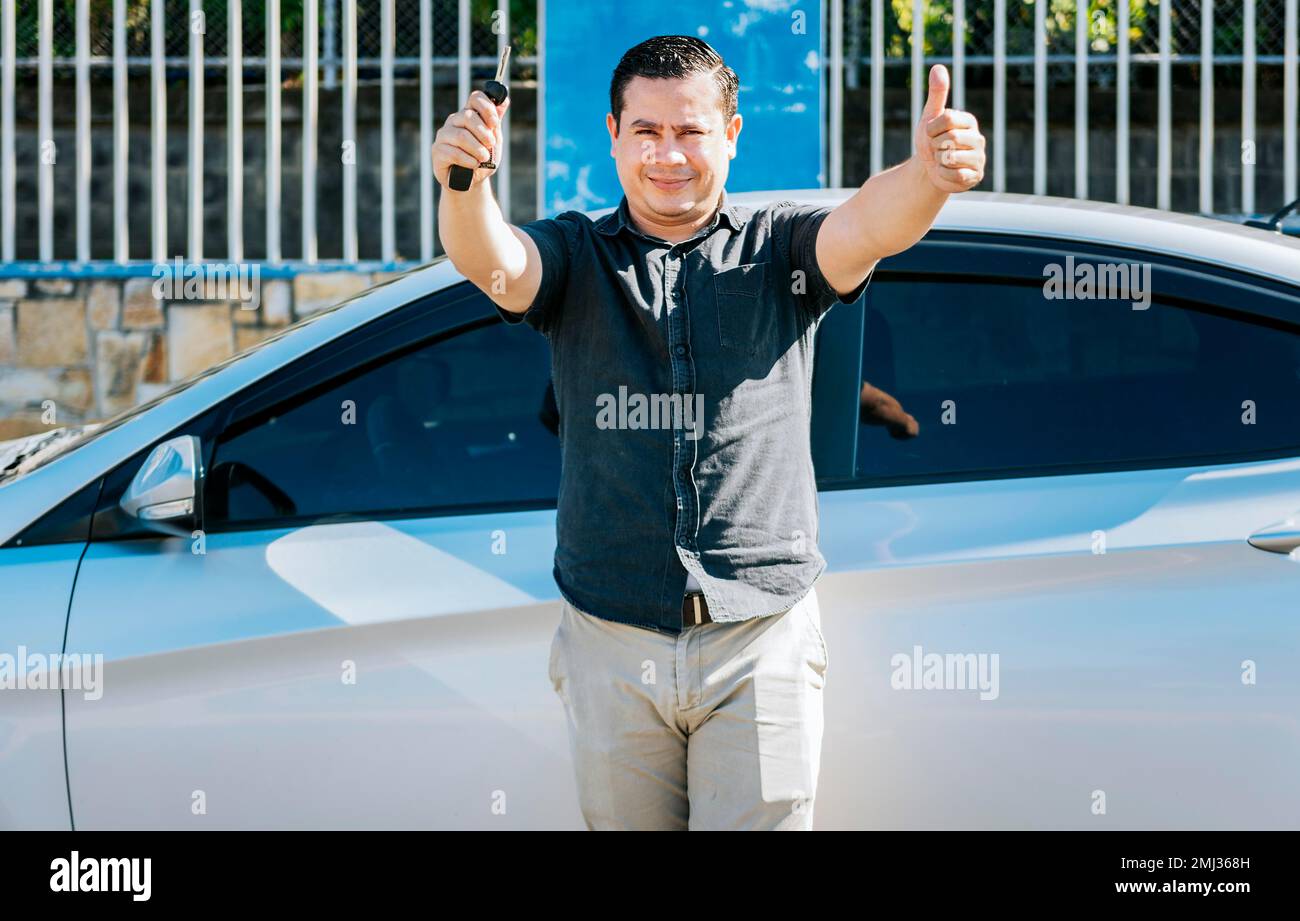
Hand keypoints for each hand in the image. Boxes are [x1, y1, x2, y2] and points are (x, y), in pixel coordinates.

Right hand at [432, 90, 510, 190]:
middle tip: (491, 145)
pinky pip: (453, 152)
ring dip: (477, 148)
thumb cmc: (482, 160)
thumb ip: (496, 123)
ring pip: (461, 136)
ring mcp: (444, 135)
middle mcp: (454, 121)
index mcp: (468, 115)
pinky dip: (468, 160)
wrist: (471, 182)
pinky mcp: (437, 151)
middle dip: (484, 132)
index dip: (486, 107)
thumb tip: (505, 101)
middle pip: (468, 116)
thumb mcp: (494, 141)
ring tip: (484, 158)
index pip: (475, 98)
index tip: (495, 123)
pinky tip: (474, 164)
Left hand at [913, 65, 984, 193]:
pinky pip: (955, 175)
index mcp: (968, 121)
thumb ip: (937, 94)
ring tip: (942, 160)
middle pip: (949, 139)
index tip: (930, 133)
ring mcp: (979, 158)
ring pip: (951, 158)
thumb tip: (938, 67)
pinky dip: (944, 175)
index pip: (946, 120)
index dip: (931, 129)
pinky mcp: (975, 176)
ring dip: (939, 161)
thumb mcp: (930, 116)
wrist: (929, 169)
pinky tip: (946, 172)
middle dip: (935, 146)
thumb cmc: (931, 140)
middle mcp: (978, 138)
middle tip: (937, 148)